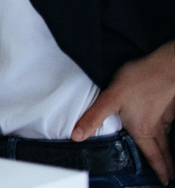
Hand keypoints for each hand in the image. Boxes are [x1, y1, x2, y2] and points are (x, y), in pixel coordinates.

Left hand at [73, 40, 174, 183]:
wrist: (166, 65)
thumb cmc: (139, 80)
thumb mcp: (110, 98)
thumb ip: (93, 117)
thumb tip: (77, 136)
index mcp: (143, 130)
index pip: (154, 156)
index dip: (160, 170)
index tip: (165, 181)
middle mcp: (158, 127)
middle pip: (164, 151)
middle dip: (167, 165)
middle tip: (170, 176)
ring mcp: (166, 116)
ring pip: (167, 138)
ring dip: (167, 149)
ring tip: (166, 156)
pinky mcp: (170, 106)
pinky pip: (169, 125)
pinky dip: (167, 132)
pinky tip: (164, 128)